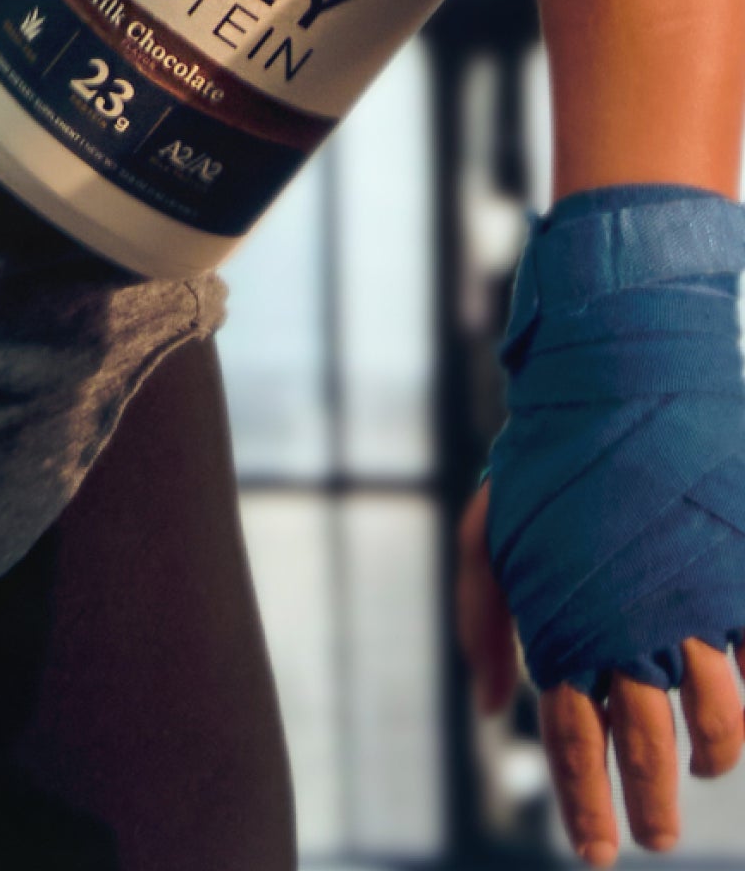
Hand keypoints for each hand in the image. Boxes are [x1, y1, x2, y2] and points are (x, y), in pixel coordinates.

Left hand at [456, 476, 744, 860]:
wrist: (619, 380)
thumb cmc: (546, 463)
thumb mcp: (489, 534)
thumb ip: (484, 622)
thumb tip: (492, 708)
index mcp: (561, 617)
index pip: (571, 738)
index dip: (585, 803)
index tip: (595, 855)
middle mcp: (627, 622)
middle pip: (644, 746)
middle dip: (648, 805)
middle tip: (655, 843)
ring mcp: (692, 604)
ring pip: (717, 719)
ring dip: (709, 757)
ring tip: (696, 772)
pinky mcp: (740, 580)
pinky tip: (740, 710)